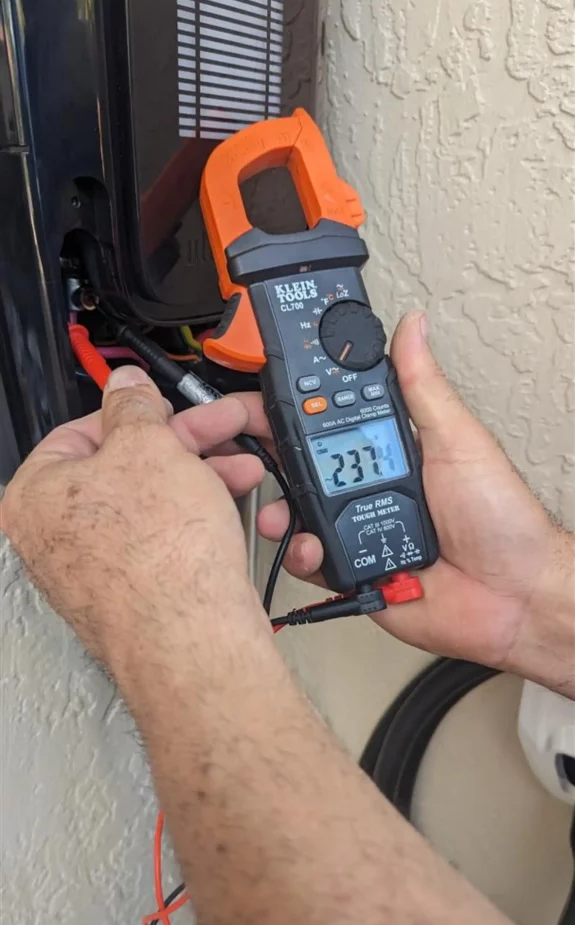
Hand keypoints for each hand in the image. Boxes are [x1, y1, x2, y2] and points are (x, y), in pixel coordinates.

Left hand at [1, 366, 268, 671]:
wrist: (193, 640)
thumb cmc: (157, 557)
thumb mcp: (149, 446)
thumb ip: (134, 407)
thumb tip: (126, 387)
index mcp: (35, 496)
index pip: (81, 432)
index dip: (137, 414)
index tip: (170, 410)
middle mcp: (55, 540)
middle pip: (124, 471)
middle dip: (184, 448)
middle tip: (220, 433)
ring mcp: (94, 574)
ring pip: (151, 507)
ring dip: (200, 482)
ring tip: (241, 474)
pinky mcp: (135, 599)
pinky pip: (164, 545)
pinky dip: (196, 524)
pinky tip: (228, 516)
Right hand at [258, 311, 573, 692]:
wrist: (514, 597)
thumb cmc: (501, 518)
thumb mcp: (458, 439)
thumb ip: (423, 387)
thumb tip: (413, 328)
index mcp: (389, 452)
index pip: (329, 422)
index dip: (293, 411)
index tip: (262, 401)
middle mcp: (368, 489)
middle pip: (302, 468)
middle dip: (268, 459)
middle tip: (248, 455)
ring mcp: (359, 532)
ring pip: (299, 517)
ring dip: (280, 511)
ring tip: (280, 512)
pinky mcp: (355, 573)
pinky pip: (312, 564)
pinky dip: (303, 557)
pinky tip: (313, 549)